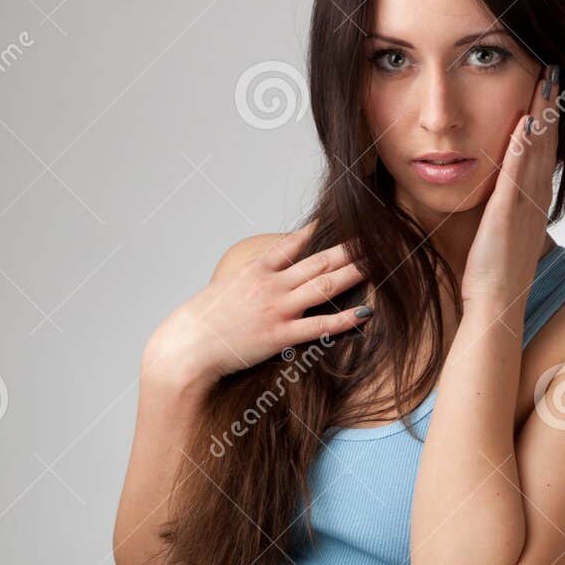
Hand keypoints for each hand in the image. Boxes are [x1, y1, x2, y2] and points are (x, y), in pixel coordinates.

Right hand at [144, 223, 372, 387]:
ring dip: (353, 273)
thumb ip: (249, 280)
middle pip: (318, 261)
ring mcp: (278, 309)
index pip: (294, 243)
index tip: (341, 219)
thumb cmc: (202, 321)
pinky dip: (345, 318)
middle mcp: (271, 285)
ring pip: (324, 286)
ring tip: (378, 263)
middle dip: (349, 249)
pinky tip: (365, 311)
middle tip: (375, 237)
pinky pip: (320, 326)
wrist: (187, 344)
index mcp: (257, 270)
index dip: (320, 231)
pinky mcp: (281, 335)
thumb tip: (263, 276)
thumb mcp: (226, 289)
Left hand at [460, 65, 559, 317]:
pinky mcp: (508, 215)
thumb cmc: (493, 274)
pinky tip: (523, 122)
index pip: (544, 151)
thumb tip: (502, 189)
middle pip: (547, 142)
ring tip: (543, 80)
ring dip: (541, 113)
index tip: (547, 87)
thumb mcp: (502, 232)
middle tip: (552, 69)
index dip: (548, 118)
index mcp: (534, 202)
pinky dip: (521, 147)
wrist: (496, 305)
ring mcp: (525, 206)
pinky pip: (517, 174)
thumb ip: (505, 206)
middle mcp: (536, 199)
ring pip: (537, 151)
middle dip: (549, 104)